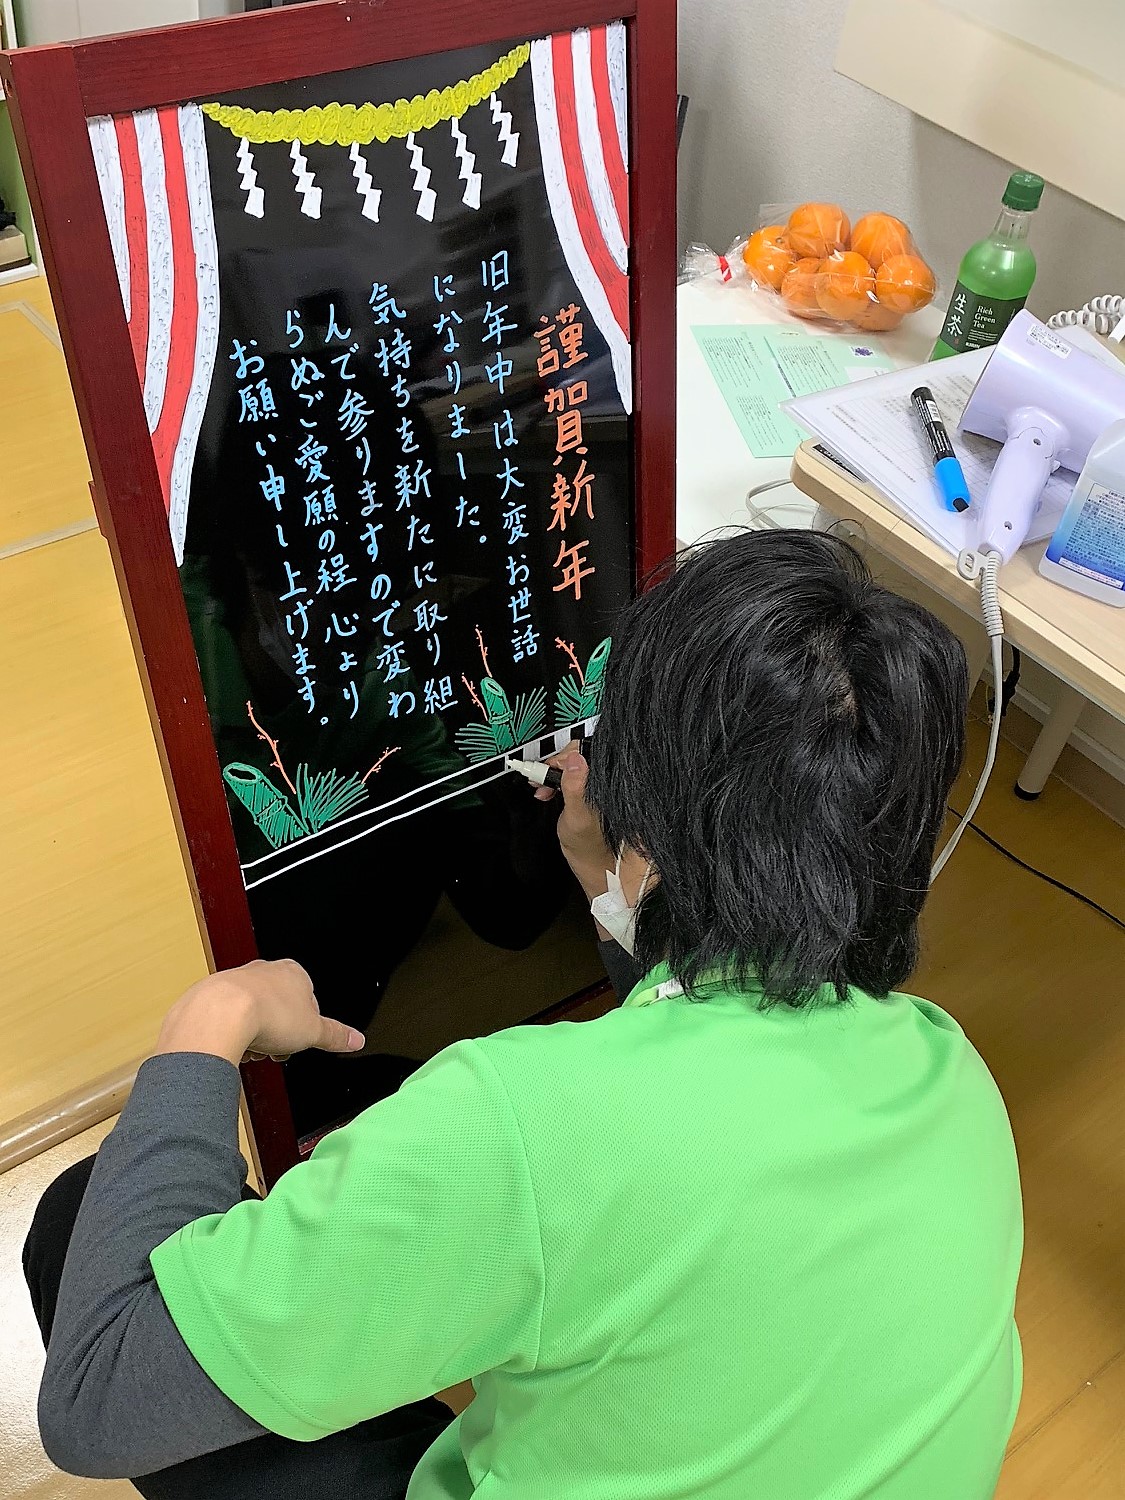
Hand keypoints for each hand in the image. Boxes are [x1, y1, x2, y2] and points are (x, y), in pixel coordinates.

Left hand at [154, 959, 363, 1067]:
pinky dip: (230, 1034)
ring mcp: (235, 980)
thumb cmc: (265, 1014)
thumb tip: (355, 1040)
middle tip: (274, 1051)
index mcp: (294, 973)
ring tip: (252, 1051)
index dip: (303, 1029)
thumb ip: (336, 1036)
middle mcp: (264, 971)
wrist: (219, 1015)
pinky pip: (226, 1018)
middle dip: (277, 1034)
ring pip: (251, 1014)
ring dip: (253, 1036)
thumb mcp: (313, 1032)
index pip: (308, 1003)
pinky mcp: (211, 994)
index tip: (297, 1043)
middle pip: (278, 1009)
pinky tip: (232, 1046)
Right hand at [533, 746, 613, 903]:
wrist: (593, 864)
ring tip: (542, 790)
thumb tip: (575, 759)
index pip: (583, 752)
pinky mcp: (589, 794)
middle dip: (554, 767)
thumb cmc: (589, 845)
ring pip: (571, 767)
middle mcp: (603, 781)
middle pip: (575, 757)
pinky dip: (556, 782)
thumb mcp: (577, 815)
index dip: (561, 758)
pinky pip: (571, 777)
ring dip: (552, 775)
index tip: (545, 769)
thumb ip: (576, 787)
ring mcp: (596, 787)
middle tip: (539, 781)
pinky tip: (549, 792)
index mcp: (604, 782)